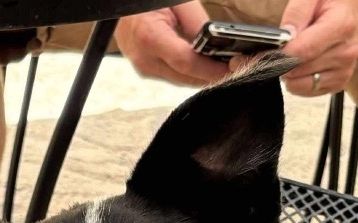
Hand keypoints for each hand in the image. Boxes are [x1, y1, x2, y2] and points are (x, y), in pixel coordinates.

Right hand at [115, 3, 230, 86]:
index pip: (186, 63)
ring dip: (202, 77)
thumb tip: (215, 43)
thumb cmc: (145, 1)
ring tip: (224, 69)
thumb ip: (195, 22)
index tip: (233, 67)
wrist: (119, 5)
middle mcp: (145, 59)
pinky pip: (173, 76)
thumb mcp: (175, 2)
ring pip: (180, 80)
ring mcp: (144, 68)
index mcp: (150, 38)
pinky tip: (205, 68)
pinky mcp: (146, 70)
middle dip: (211, 76)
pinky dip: (190, 74)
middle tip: (238, 69)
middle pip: (185, 77)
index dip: (211, 69)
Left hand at [237, 0, 357, 96]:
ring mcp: (343, 70)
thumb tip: (285, 36)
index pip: (301, 52)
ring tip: (295, 55)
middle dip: (282, 63)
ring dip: (290, 73)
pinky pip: (307, 91)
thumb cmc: (332, 0)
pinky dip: (298, 82)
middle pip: (297, 70)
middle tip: (280, 51)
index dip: (278, 56)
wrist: (352, 8)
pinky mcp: (339, 82)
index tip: (262, 55)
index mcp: (341, 27)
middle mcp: (345, 52)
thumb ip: (297, 13)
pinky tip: (303, 66)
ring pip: (299, 84)